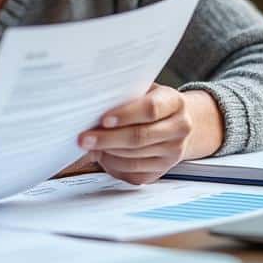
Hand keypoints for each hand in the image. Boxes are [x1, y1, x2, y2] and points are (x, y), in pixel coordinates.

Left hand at [77, 85, 223, 184]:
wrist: (175, 123)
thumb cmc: (152, 103)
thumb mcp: (144, 90)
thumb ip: (124, 95)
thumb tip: (92, 104)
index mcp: (174, 102)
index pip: (150, 109)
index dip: (125, 115)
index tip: (103, 119)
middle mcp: (179, 128)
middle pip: (140, 137)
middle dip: (107, 139)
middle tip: (84, 138)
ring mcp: (173, 152)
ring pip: (134, 158)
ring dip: (107, 153)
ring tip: (89, 146)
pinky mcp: (162, 170)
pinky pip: (133, 173)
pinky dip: (113, 166)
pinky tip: (102, 156)